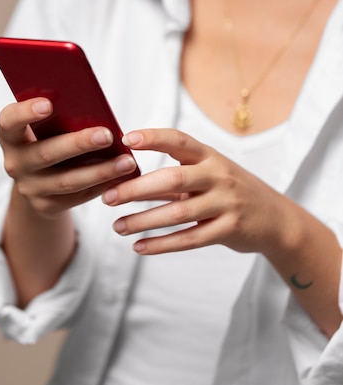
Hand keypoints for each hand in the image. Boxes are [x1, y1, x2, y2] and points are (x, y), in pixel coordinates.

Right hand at [0, 97, 137, 217]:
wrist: (37, 179)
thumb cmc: (48, 137)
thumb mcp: (45, 125)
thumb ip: (59, 115)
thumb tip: (93, 104)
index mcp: (10, 135)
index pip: (9, 121)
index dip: (26, 112)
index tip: (48, 103)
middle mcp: (15, 163)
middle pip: (46, 153)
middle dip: (78, 144)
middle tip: (107, 135)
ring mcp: (29, 188)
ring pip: (67, 181)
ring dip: (100, 171)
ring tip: (127, 161)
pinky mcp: (46, 206)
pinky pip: (78, 197)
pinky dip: (102, 186)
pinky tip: (122, 178)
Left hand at [102, 128, 290, 256]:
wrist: (276, 218)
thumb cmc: (231, 190)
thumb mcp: (211, 172)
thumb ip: (177, 172)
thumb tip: (129, 172)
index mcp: (210, 156)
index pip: (179, 140)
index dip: (153, 138)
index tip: (125, 139)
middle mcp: (219, 176)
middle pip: (172, 179)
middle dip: (137, 188)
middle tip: (108, 197)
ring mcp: (226, 203)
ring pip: (178, 213)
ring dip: (143, 221)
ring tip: (117, 226)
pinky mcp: (229, 230)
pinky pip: (190, 239)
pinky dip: (162, 244)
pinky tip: (140, 247)